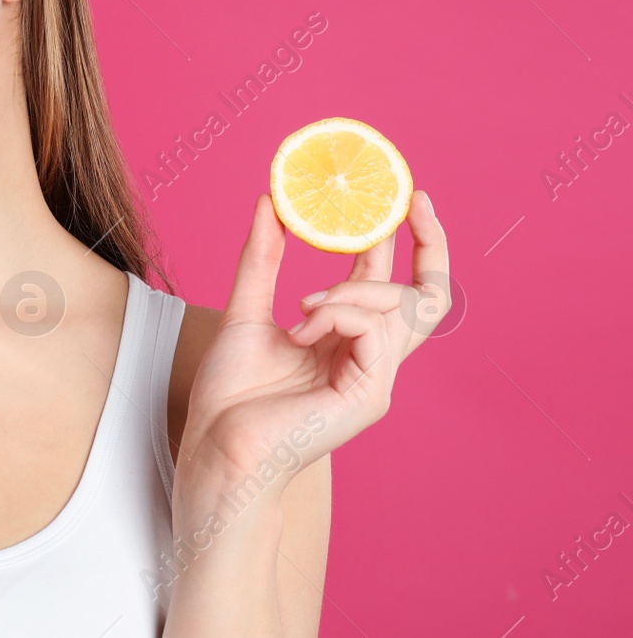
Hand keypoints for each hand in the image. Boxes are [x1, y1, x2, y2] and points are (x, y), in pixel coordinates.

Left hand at [175, 190, 449, 493]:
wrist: (217, 447)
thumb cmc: (231, 394)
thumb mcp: (246, 310)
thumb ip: (263, 259)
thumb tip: (270, 203)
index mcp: (346, 339)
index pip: (390, 284)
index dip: (402, 240)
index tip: (399, 199)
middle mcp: (370, 358)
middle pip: (427, 296)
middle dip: (428, 243)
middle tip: (409, 200)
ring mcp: (375, 378)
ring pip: (399, 307)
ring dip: (351, 290)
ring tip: (302, 305)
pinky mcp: (370, 395)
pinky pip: (373, 330)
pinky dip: (337, 315)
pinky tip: (301, 328)